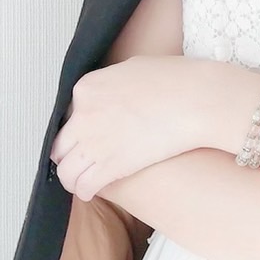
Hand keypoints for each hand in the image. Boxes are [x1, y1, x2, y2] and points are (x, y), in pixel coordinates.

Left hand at [50, 56, 197, 201]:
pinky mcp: (109, 166)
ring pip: (66, 170)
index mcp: (88, 87)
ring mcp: (93, 142)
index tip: (88, 135)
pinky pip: (83, 185)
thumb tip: (111, 94)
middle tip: (79, 160)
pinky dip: (84, 190)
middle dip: (69, 154)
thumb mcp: (134, 67)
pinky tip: (91, 192)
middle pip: (61, 144)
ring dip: (72, 177)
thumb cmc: (177, 81)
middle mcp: (83, 114)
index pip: (69, 113)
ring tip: (80, 182)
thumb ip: (112, 83)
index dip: (79, 127)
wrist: (197, 100)